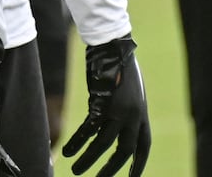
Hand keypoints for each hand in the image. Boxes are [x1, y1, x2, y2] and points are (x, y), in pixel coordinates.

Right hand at [62, 35, 149, 176]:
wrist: (113, 47)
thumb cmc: (121, 66)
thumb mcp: (131, 92)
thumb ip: (128, 111)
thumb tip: (119, 127)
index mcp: (142, 114)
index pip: (143, 146)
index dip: (138, 164)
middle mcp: (133, 115)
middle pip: (123, 151)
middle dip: (110, 169)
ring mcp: (118, 110)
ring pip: (102, 144)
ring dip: (88, 160)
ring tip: (76, 171)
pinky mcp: (102, 104)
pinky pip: (87, 130)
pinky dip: (77, 142)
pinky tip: (68, 151)